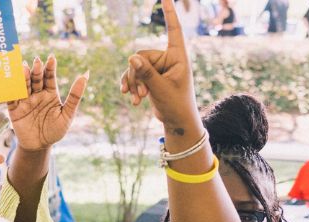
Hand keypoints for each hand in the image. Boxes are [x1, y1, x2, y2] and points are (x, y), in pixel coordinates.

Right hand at [7, 56, 87, 150]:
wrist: (39, 146)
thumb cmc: (55, 130)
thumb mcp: (67, 114)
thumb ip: (75, 96)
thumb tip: (86, 74)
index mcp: (50, 94)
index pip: (50, 78)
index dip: (50, 68)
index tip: (51, 58)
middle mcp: (37, 94)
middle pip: (36, 80)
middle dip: (36, 71)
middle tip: (37, 61)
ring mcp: (25, 101)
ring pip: (23, 86)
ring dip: (24, 77)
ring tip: (25, 68)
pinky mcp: (14, 110)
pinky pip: (11, 99)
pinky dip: (11, 90)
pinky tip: (12, 83)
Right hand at [119, 0, 197, 126]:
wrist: (177, 121)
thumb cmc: (176, 104)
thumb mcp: (160, 89)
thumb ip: (146, 73)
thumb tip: (131, 57)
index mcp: (178, 57)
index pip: (174, 30)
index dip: (170, 14)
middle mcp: (168, 59)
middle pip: (141, 56)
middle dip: (136, 75)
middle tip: (139, 93)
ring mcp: (158, 68)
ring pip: (135, 67)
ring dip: (133, 83)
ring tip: (136, 99)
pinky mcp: (150, 77)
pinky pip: (133, 74)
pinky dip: (131, 85)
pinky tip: (131, 98)